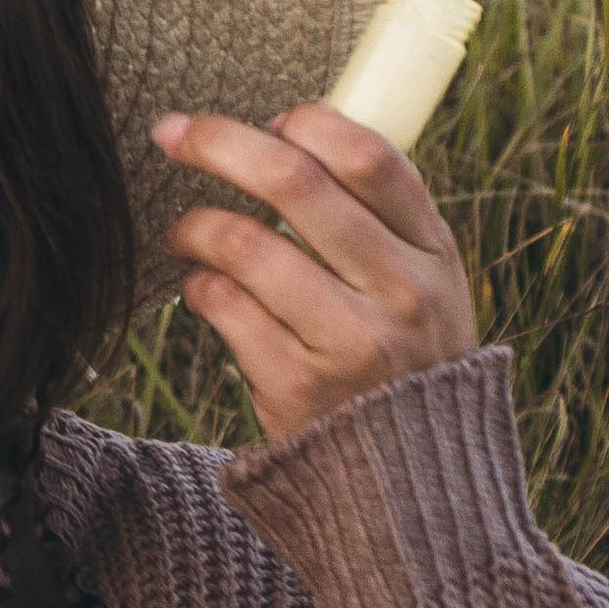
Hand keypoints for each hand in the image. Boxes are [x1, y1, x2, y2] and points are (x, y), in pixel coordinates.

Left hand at [153, 104, 477, 446]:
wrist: (409, 485)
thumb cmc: (401, 365)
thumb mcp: (424, 289)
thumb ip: (378, 221)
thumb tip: (282, 135)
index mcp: (435, 253)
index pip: (370, 156)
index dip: (304, 123)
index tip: (267, 122)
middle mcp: (402, 293)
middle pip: (294, 181)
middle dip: (219, 143)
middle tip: (173, 132)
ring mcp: (351, 341)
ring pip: (244, 242)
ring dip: (195, 224)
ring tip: (185, 231)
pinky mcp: (298, 385)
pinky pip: (222, 305)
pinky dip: (198, 286)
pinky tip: (204, 290)